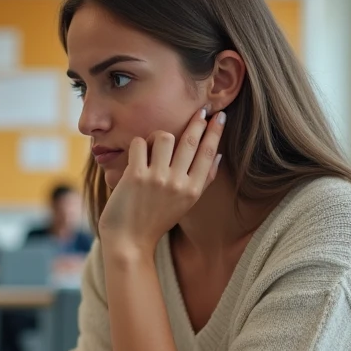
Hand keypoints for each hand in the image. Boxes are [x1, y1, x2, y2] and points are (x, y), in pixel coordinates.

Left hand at [97, 106, 224, 254]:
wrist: (129, 242)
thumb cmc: (154, 221)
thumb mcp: (184, 204)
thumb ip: (202, 181)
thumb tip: (219, 156)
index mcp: (192, 190)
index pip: (209, 153)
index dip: (216, 132)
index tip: (221, 115)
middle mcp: (178, 183)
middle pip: (191, 141)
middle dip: (198, 121)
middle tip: (201, 109)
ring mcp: (157, 179)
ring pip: (164, 137)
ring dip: (158, 137)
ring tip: (153, 148)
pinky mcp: (136, 176)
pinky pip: (140, 144)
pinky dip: (137, 146)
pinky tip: (135, 157)